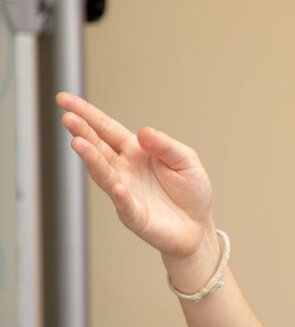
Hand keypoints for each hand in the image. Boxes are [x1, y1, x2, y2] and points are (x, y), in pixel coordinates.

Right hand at [56, 92, 214, 262]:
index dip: (87, 114)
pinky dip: (120, 195)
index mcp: (136, 151)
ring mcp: (125, 192)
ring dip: (91, 159)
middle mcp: (125, 169)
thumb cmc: (190, 191)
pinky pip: (125, 204)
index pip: (107, 129)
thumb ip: (167, 146)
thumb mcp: (186, 160)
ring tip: (79, 143)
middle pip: (99, 147)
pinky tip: (117, 186)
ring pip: (104, 173)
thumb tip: (144, 132)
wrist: (197, 226)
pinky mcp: (134, 215)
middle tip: (68, 118)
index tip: (64, 100)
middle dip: (83, 132)